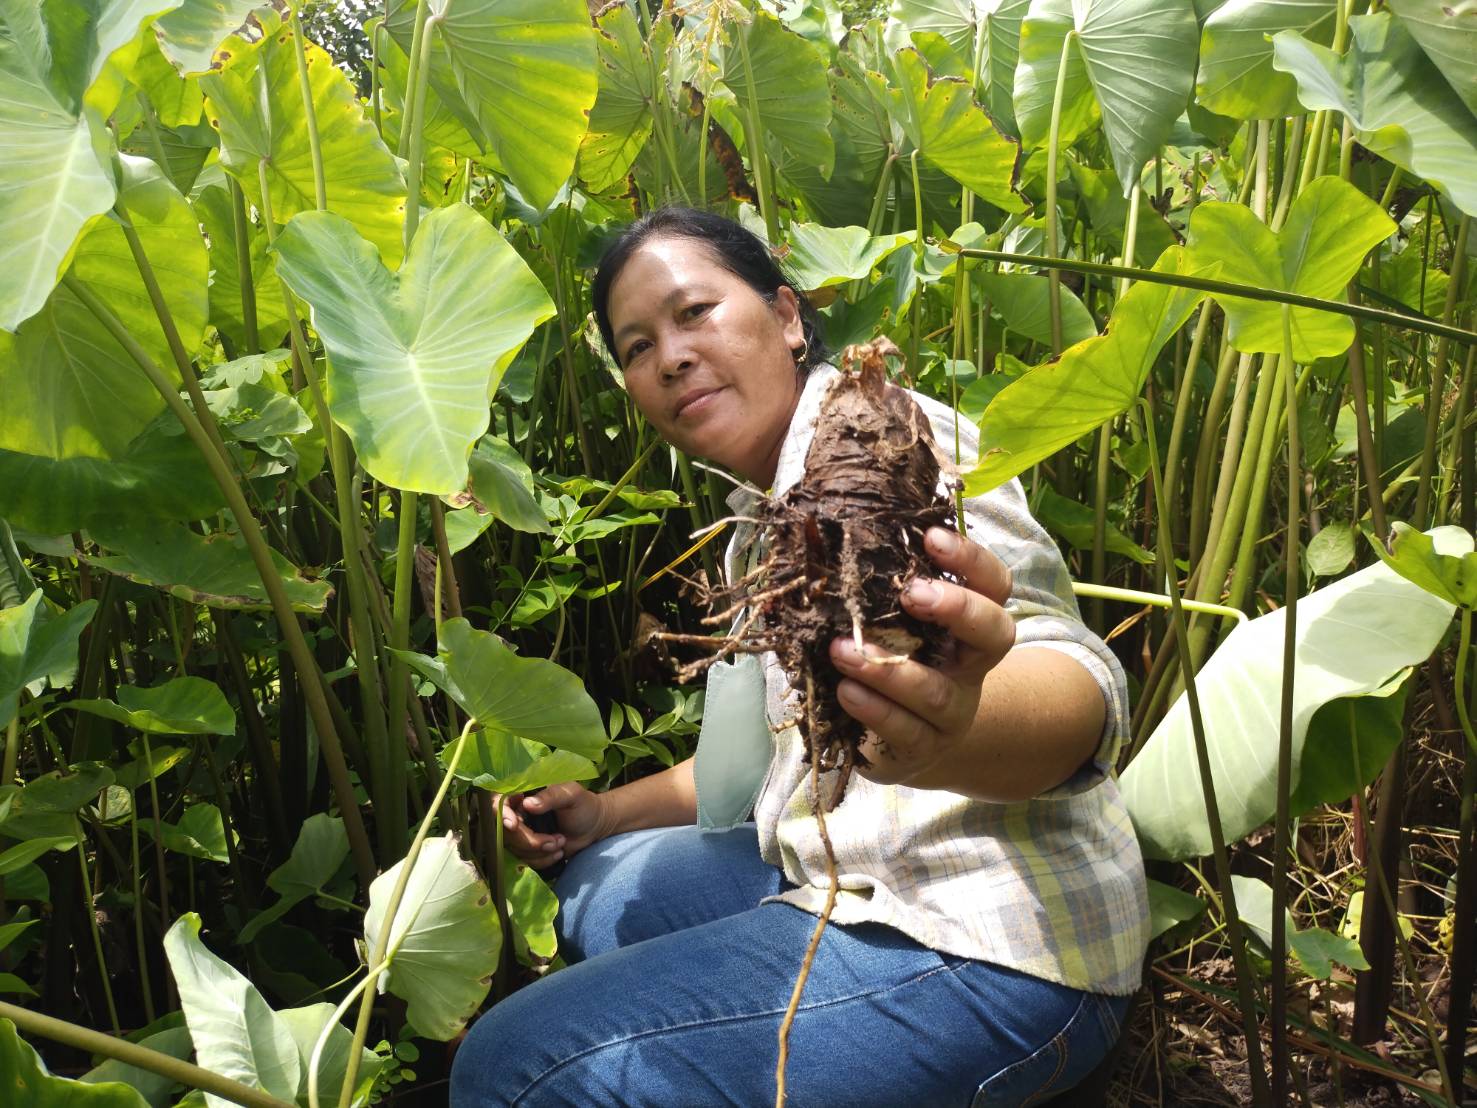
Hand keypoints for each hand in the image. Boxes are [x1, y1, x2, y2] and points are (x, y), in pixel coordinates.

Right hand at [500, 782, 613, 870]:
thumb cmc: (584, 805)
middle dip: (529, 840)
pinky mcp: (528, 849)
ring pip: (515, 848)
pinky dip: (543, 860)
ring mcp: (521, 832)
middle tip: (555, 841)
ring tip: (561, 843)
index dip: (502, 814)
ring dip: (539, 852)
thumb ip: (552, 796)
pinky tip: (559, 853)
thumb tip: (528, 804)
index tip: (514, 825)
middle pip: (505, 831)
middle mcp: (518, 813)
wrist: (594, 827)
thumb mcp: (571, 795)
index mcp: (524, 794)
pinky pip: (525, 860)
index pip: (499, 802)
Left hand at [828, 526, 1014, 788]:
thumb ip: (882, 591)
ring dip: (889, 670)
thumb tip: (828, 543)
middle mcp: (971, 667)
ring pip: (936, 692)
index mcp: (971, 625)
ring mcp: (953, 712)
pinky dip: (874, 709)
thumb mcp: (898, 625)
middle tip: (910, 592)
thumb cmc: (898, 661)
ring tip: (843, 651)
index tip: (932, 538)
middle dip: (957, 609)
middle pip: (994, 633)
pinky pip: (905, 731)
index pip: (994, 586)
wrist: (908, 740)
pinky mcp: (923, 748)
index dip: (972, 561)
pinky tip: (845, 691)